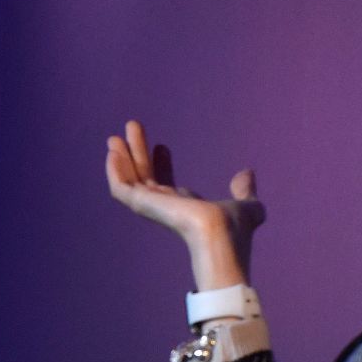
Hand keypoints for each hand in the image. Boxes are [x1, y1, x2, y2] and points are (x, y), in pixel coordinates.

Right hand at [104, 118, 263, 287]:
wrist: (221, 233)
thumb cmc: (236, 229)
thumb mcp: (248, 206)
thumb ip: (245, 191)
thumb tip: (247, 174)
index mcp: (186, 209)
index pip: (166, 185)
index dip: (162, 164)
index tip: (162, 146)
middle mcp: (166, 208)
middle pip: (145, 177)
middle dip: (138, 154)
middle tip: (134, 128)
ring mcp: (152, 207)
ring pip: (129, 181)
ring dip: (122, 158)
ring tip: (115, 137)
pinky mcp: (141, 205)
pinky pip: (120, 188)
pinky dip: (114, 172)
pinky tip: (113, 153)